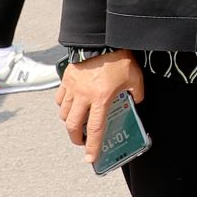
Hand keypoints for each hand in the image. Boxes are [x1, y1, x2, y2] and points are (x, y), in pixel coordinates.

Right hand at [57, 50, 145, 165]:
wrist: (102, 38)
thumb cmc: (119, 57)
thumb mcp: (134, 77)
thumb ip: (136, 92)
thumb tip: (135, 100)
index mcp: (101, 98)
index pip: (94, 129)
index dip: (92, 146)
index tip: (90, 159)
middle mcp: (84, 96)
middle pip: (72, 125)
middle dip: (76, 138)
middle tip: (81, 142)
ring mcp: (73, 87)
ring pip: (64, 113)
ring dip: (69, 122)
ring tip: (76, 123)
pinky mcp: (66, 78)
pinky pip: (60, 98)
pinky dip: (63, 105)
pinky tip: (70, 105)